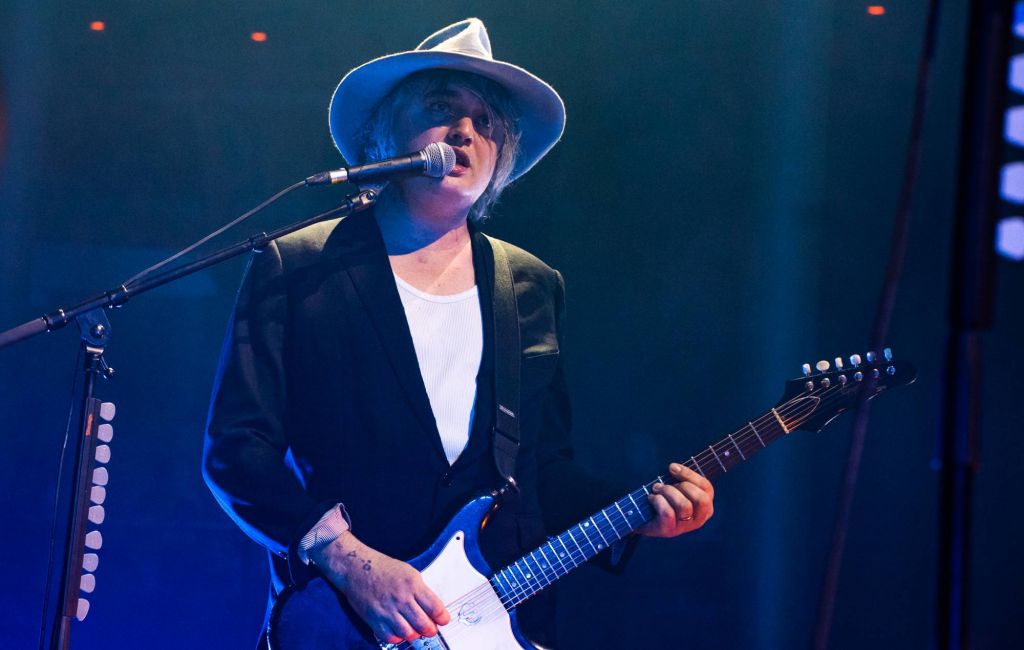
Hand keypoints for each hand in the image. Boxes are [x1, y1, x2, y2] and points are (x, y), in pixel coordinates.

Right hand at [309, 532, 450, 643]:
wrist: (356, 567)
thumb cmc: (382, 568)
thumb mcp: (409, 573)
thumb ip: (421, 591)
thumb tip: (433, 609)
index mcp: (412, 584)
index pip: (435, 607)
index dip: (442, 618)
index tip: (443, 620)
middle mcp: (401, 598)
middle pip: (423, 624)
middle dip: (431, 630)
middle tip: (430, 628)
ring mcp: (387, 610)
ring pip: (408, 633)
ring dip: (414, 635)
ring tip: (415, 630)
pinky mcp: (374, 619)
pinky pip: (390, 637)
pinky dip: (397, 637)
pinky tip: (399, 630)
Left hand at [636, 463, 714, 537]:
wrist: (641, 518)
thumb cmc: (663, 499)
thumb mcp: (676, 488)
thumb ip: (681, 479)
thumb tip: (674, 467)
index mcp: (705, 506)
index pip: (706, 487)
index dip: (689, 474)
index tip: (672, 467)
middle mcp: (699, 519)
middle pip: (701, 499)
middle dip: (682, 486)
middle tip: (664, 484)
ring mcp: (684, 527)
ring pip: (684, 506)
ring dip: (668, 492)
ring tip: (656, 489)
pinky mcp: (669, 531)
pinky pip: (668, 513)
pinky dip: (658, 501)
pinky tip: (651, 498)